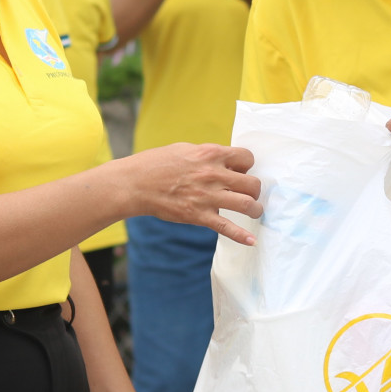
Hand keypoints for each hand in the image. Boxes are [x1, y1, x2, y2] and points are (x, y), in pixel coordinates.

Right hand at [125, 142, 261, 243]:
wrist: (135, 184)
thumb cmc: (156, 164)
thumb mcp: (185, 150)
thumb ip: (207, 155)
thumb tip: (224, 161)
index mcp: (210, 154)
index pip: (247, 157)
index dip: (247, 165)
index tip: (240, 171)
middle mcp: (213, 174)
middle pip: (252, 183)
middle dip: (255, 189)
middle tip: (248, 193)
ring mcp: (207, 196)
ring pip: (247, 204)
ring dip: (255, 209)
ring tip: (254, 211)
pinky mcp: (199, 216)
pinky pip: (226, 227)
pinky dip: (241, 236)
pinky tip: (252, 241)